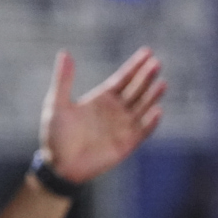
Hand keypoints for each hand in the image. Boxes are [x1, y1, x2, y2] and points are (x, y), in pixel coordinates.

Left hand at [39, 47, 166, 183]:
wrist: (59, 165)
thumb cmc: (55, 135)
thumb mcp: (56, 104)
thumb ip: (63, 80)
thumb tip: (65, 53)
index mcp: (102, 98)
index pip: (124, 78)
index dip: (135, 66)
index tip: (148, 52)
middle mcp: (116, 110)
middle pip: (136, 90)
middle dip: (146, 77)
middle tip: (156, 63)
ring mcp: (123, 127)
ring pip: (143, 108)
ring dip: (152, 96)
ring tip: (161, 83)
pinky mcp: (127, 144)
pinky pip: (143, 131)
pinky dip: (150, 122)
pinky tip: (157, 110)